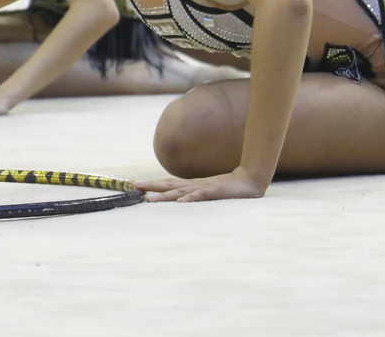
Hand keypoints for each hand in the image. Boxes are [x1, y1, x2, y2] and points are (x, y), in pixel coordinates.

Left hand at [135, 166, 267, 202]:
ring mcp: (204, 188)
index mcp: (192, 185)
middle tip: (135, 186)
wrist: (249, 181)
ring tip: (151, 200)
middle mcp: (194, 185)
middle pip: (169, 185)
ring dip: (165, 196)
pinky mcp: (215, 192)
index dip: (153, 184)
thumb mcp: (208, 192)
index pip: (169, 184)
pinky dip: (189, 199)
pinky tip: (180, 203)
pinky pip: (200, 196)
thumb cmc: (228, 188)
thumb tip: (179, 200)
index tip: (136, 185)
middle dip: (152, 186)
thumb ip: (195, 194)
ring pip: (181, 192)